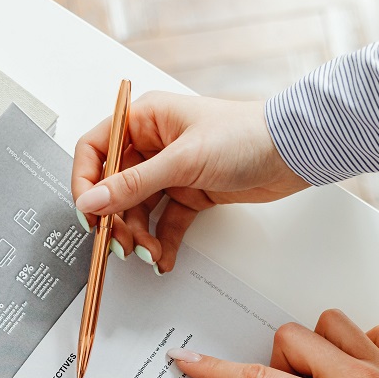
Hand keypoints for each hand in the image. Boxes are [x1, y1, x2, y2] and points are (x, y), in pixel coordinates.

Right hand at [72, 92, 306, 273]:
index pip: (95, 149)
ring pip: (139, 209)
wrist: (293, 152)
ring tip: (151, 254)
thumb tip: (93, 200)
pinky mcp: (190, 192)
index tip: (89, 212)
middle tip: (122, 244)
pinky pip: (165, 221)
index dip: (85, 182)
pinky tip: (164, 257)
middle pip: (115, 187)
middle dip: (116, 219)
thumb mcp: (183, 160)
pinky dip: (163, 241)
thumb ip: (134, 184)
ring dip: (141, 235)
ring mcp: (171, 170)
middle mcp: (153, 144)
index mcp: (144, 120)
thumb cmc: (246, 136)